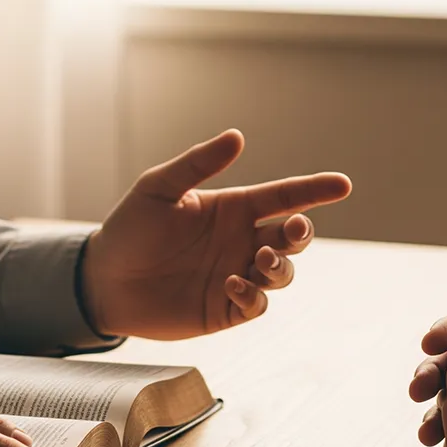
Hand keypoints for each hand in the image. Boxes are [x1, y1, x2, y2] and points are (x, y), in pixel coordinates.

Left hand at [81, 129, 352, 339]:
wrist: (104, 280)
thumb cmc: (130, 229)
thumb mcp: (158, 188)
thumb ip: (197, 164)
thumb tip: (237, 137)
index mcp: (234, 208)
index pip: (284, 196)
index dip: (315, 190)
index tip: (343, 184)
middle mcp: (242, 241)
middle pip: (292, 238)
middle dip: (302, 233)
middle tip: (294, 229)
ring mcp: (237, 275)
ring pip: (282, 273)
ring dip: (280, 266)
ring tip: (258, 260)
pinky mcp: (225, 309)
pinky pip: (256, 304)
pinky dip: (254, 295)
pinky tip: (233, 285)